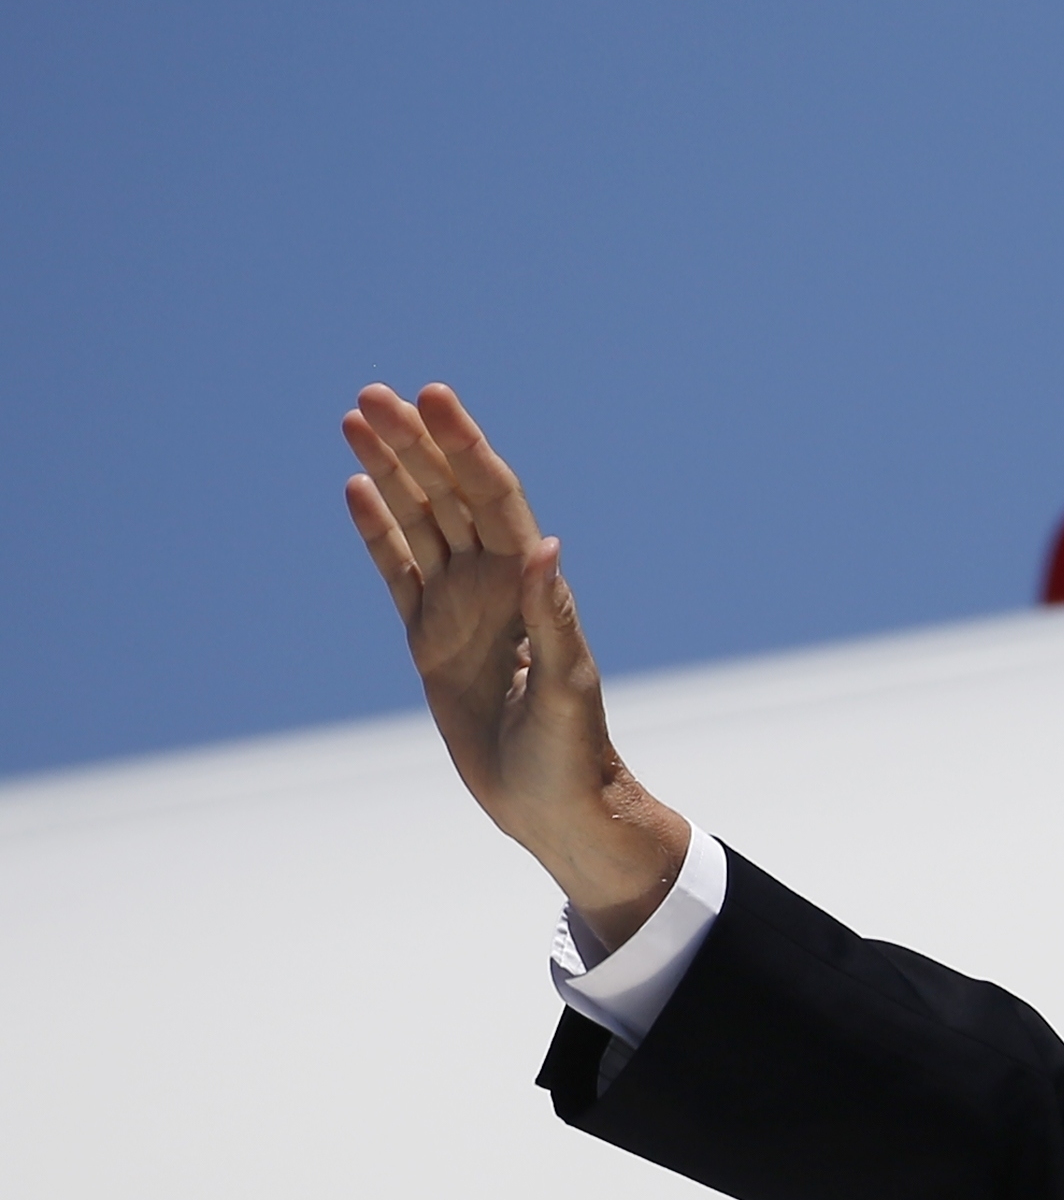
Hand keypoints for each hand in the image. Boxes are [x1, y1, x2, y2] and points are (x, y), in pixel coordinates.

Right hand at [341, 383, 688, 948]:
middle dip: (415, 444)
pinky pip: (398, 573)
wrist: (554, 805)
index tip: (432, 398)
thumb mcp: (566, 686)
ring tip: (355, 419)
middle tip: (373, 394)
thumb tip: (544, 547)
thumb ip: (554, 618)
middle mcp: (495, 586)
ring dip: (391, 472)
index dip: (463, 446)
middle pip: (449, 496)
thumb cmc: (572, 751)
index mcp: (531, 585)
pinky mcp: (431, 640)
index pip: (493, 496)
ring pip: (419, 524)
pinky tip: (357, 489)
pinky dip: (378, 533)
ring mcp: (461, 609)